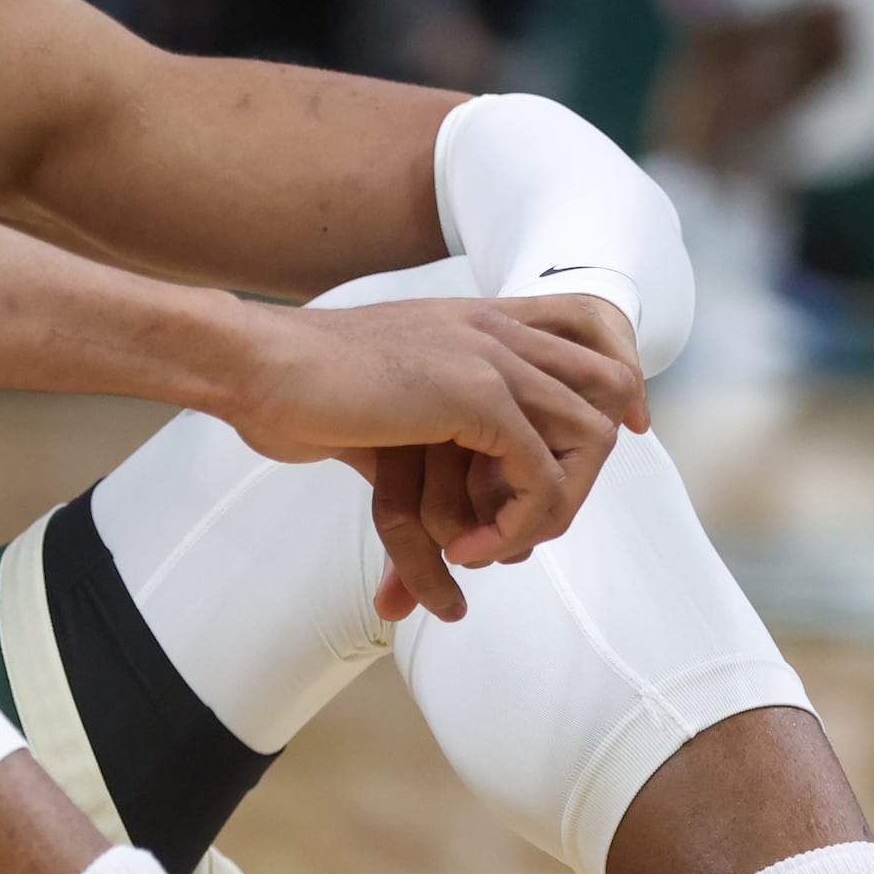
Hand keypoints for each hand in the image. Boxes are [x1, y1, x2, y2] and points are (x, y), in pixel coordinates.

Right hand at [215, 296, 646, 623]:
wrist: (257, 366)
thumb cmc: (301, 391)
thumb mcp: (391, 401)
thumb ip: (436, 435)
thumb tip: (452, 504)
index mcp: (481, 320)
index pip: (592, 331)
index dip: (617, 390)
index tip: (594, 449)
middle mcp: (499, 329)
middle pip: (610, 391)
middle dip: (585, 471)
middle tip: (523, 528)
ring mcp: (493, 357)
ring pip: (589, 440)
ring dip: (553, 511)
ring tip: (493, 549)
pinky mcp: (477, 397)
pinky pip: (540, 477)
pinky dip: (516, 527)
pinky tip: (468, 552)